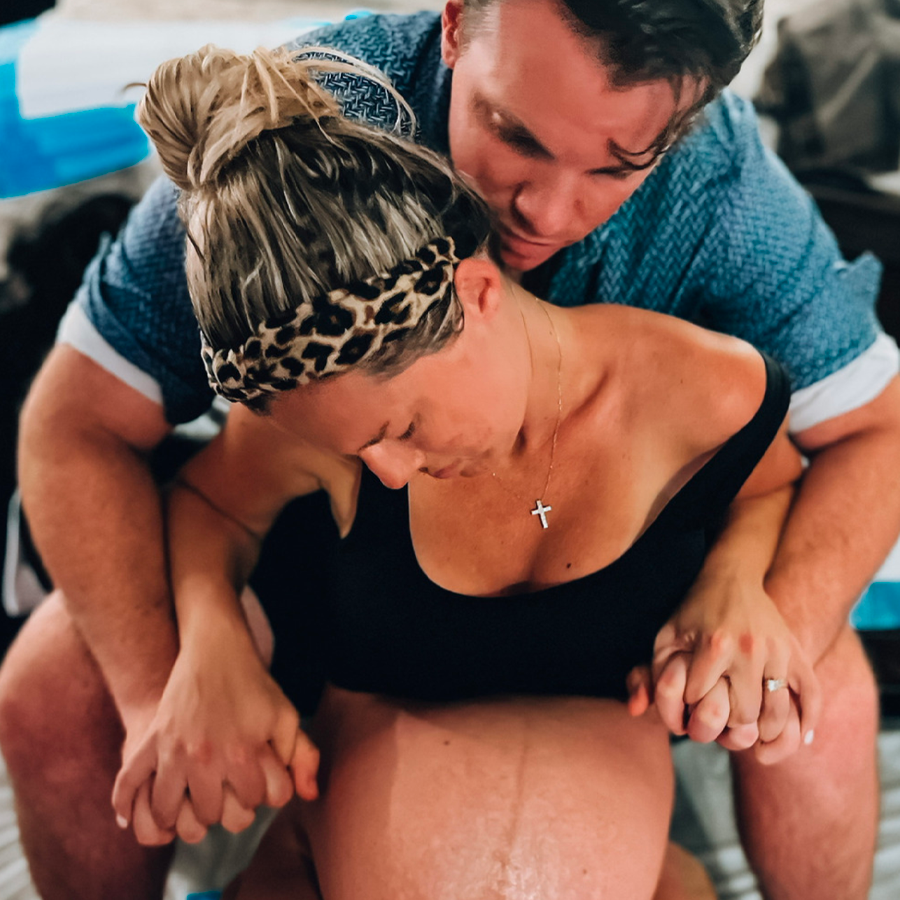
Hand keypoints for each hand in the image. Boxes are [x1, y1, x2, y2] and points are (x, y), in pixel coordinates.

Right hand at [112, 617, 318, 844]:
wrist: (216, 648)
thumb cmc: (254, 684)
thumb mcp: (286, 715)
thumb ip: (303, 756)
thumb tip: (308, 796)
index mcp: (242, 752)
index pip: (252, 802)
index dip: (259, 793)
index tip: (256, 780)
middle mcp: (204, 758)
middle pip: (211, 815)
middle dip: (223, 806)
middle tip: (225, 790)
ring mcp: (172, 751)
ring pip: (168, 813)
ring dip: (180, 814)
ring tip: (190, 801)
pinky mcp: (149, 741)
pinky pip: (127, 786)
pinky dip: (127, 805)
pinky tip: (133, 815)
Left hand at [650, 569, 820, 747]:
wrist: (733, 577)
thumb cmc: (693, 611)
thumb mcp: (666, 636)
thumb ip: (649, 674)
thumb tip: (638, 712)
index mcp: (716, 644)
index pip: (701, 699)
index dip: (690, 704)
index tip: (688, 697)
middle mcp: (751, 649)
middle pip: (742, 714)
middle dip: (727, 722)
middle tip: (719, 719)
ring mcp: (778, 652)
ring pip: (777, 715)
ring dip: (761, 731)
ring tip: (747, 732)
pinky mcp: (796, 652)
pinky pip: (811, 697)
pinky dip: (805, 723)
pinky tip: (798, 738)